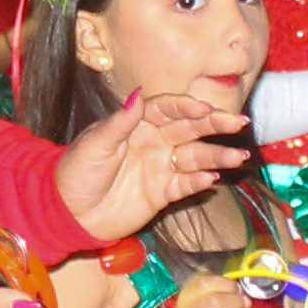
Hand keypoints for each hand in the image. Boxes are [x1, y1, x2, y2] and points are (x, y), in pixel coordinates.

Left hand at [51, 87, 249, 240]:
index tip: (205, 109)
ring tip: (238, 157)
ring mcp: (161, 167)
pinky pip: (186, 184)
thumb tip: (138, 95)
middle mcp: (155, 141)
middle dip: (215, 124)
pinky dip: (199, 181)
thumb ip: (119, 123)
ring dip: (217, 156)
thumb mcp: (94, 145)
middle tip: (239, 122)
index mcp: (138, 123)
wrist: (69, 213)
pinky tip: (212, 179)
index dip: (187, 107)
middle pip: (190, 128)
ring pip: (195, 157)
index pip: (168, 108)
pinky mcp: (163, 192)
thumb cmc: (76, 172)